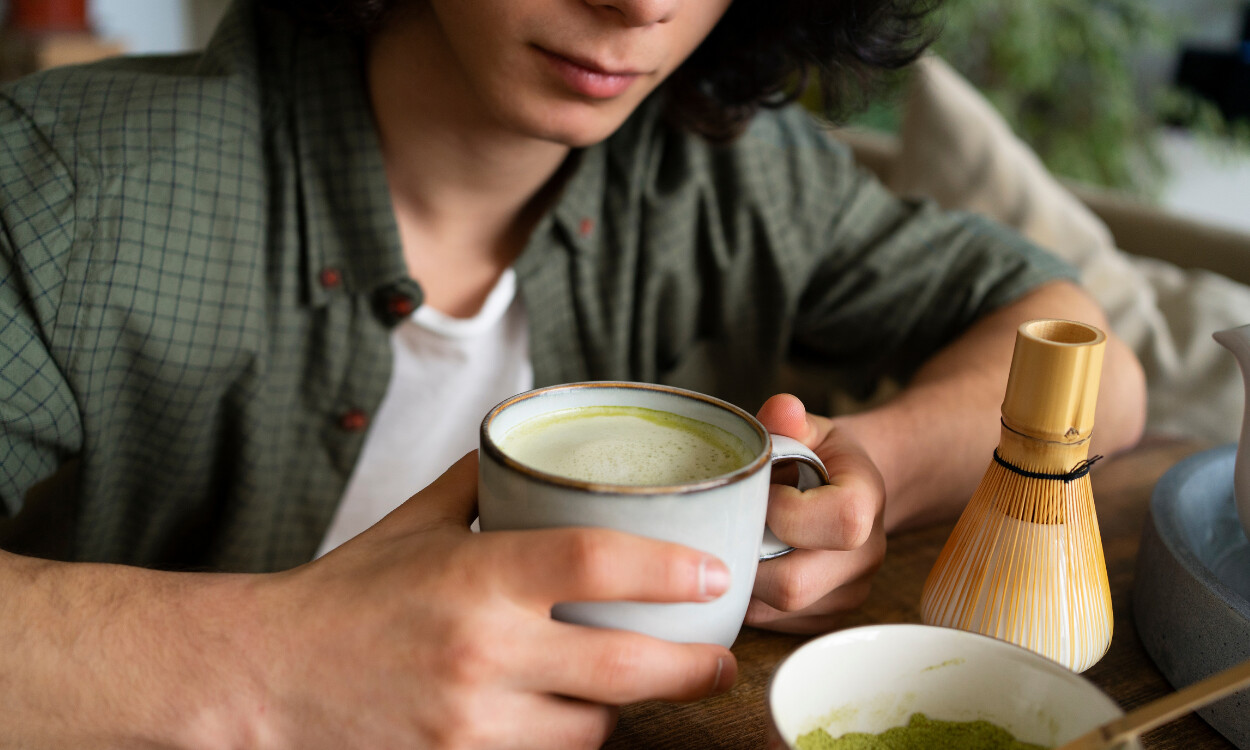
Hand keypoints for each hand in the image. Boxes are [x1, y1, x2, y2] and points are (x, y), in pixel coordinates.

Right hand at [249, 452, 736, 749]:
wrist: (265, 680)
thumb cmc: (345, 596)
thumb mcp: (414, 524)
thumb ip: (483, 483)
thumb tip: (539, 446)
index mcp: (473, 577)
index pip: (594, 563)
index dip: (668, 568)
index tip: (714, 573)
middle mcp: (480, 653)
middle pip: (622, 668)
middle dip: (691, 668)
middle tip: (720, 658)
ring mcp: (472, 723)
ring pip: (591, 727)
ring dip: (618, 708)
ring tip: (626, 683)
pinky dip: (569, 739)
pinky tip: (566, 715)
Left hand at [746, 394, 886, 632]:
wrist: (848, 492)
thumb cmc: (819, 458)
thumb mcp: (810, 429)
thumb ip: (790, 420)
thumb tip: (781, 410)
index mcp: (867, 501)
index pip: (841, 522)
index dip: (788, 512)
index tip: (763, 492)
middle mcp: (866, 556)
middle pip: (796, 585)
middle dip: (748, 557)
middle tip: (729, 527)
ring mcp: (848, 595)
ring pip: (776, 611)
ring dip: (742, 579)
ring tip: (735, 541)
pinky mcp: (824, 619)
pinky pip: (772, 625)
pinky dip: (747, 599)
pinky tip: (744, 564)